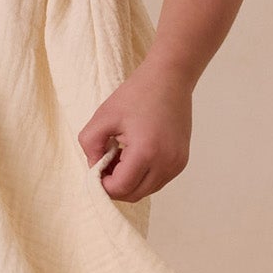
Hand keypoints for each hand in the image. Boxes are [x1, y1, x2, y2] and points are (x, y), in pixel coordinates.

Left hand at [77, 63, 191, 200]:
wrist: (169, 78)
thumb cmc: (136, 94)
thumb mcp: (103, 117)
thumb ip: (90, 146)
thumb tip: (95, 168)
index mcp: (146, 152)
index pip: (120, 188)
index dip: (103, 184)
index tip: (96, 167)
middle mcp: (166, 163)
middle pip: (134, 195)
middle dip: (116, 185)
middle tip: (106, 162)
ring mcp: (177, 164)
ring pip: (147, 190)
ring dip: (130, 181)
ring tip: (121, 156)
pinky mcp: (182, 161)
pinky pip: (158, 181)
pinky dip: (143, 176)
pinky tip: (135, 155)